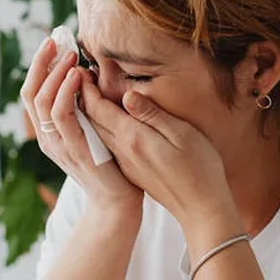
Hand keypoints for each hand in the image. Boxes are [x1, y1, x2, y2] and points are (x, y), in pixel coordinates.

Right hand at [20, 38, 143, 213]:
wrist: (117, 202)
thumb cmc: (111, 165)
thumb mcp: (94, 131)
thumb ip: (85, 109)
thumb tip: (87, 76)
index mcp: (49, 132)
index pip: (32, 92)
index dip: (38, 66)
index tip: (52, 41)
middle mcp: (47, 138)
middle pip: (31, 93)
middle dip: (41, 63)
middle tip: (56, 39)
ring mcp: (58, 145)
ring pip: (43, 102)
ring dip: (55, 73)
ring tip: (70, 54)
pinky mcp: (74, 150)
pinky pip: (63, 116)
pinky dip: (67, 92)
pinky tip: (77, 76)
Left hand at [80, 83, 237, 232]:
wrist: (201, 210)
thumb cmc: (200, 168)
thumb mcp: (182, 134)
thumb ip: (153, 114)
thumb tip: (128, 95)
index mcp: (133, 138)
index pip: (99, 109)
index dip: (88, 88)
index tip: (81, 70)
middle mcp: (123, 151)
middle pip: (92, 121)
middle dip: (82, 98)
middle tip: (78, 76)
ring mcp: (126, 163)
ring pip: (97, 134)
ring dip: (89, 113)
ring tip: (88, 93)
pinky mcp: (132, 171)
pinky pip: (107, 144)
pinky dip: (100, 128)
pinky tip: (106, 120)